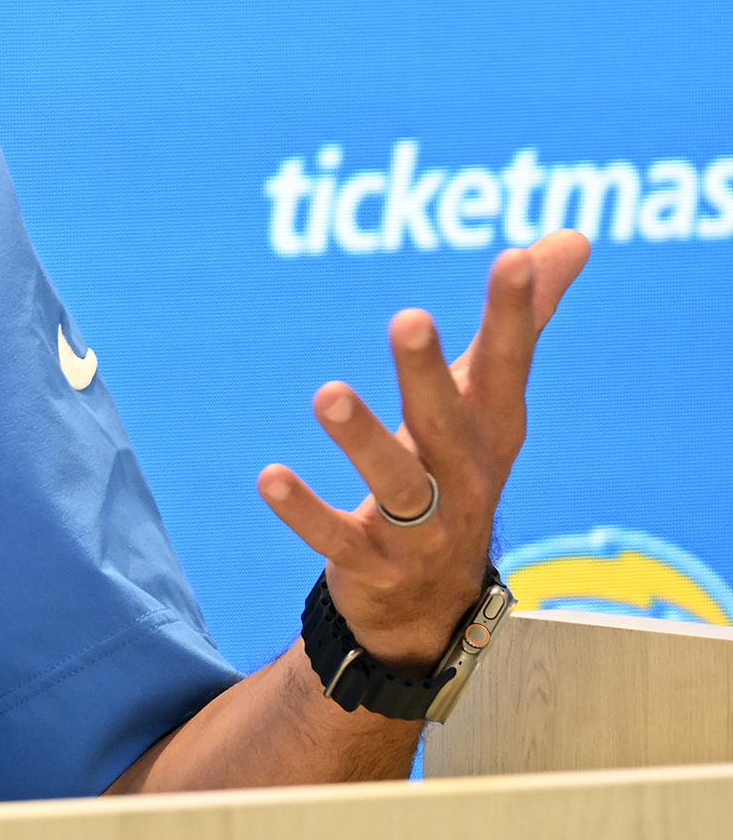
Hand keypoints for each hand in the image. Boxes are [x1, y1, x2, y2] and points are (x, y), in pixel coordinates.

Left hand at [256, 230, 589, 673]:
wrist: (435, 602)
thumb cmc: (458, 468)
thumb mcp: (490, 398)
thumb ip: (522, 319)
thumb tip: (571, 236)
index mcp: (493, 430)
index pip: (508, 364)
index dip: (514, 314)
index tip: (512, 258)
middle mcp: (464, 477)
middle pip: (448, 421)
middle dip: (429, 373)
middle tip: (408, 317)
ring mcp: (422, 528)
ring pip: (397, 483)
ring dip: (363, 439)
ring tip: (327, 394)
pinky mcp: (371, 563)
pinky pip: (337, 537)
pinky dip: (305, 511)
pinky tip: (269, 476)